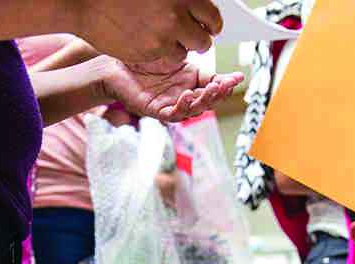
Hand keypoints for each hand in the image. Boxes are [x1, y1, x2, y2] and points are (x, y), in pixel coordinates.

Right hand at [72, 0, 222, 67]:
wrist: (88, 3)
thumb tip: (198, 6)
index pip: (212, 16)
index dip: (211, 23)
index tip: (208, 25)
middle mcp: (176, 16)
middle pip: (203, 40)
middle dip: (198, 40)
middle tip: (190, 38)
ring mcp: (163, 36)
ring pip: (184, 53)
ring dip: (178, 48)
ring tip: (163, 38)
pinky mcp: (149, 52)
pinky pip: (165, 58)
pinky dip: (161, 54)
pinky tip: (148, 41)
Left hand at [100, 57, 242, 122]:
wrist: (118, 64)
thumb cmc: (146, 60)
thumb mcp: (177, 57)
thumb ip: (197, 62)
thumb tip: (216, 62)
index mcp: (191, 82)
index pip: (214, 86)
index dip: (226, 85)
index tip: (237, 78)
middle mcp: (183, 96)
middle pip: (207, 101)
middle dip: (219, 94)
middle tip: (225, 86)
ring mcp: (170, 105)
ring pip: (192, 110)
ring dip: (204, 101)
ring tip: (212, 90)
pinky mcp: (155, 111)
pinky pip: (172, 114)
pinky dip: (181, 107)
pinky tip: (187, 95)